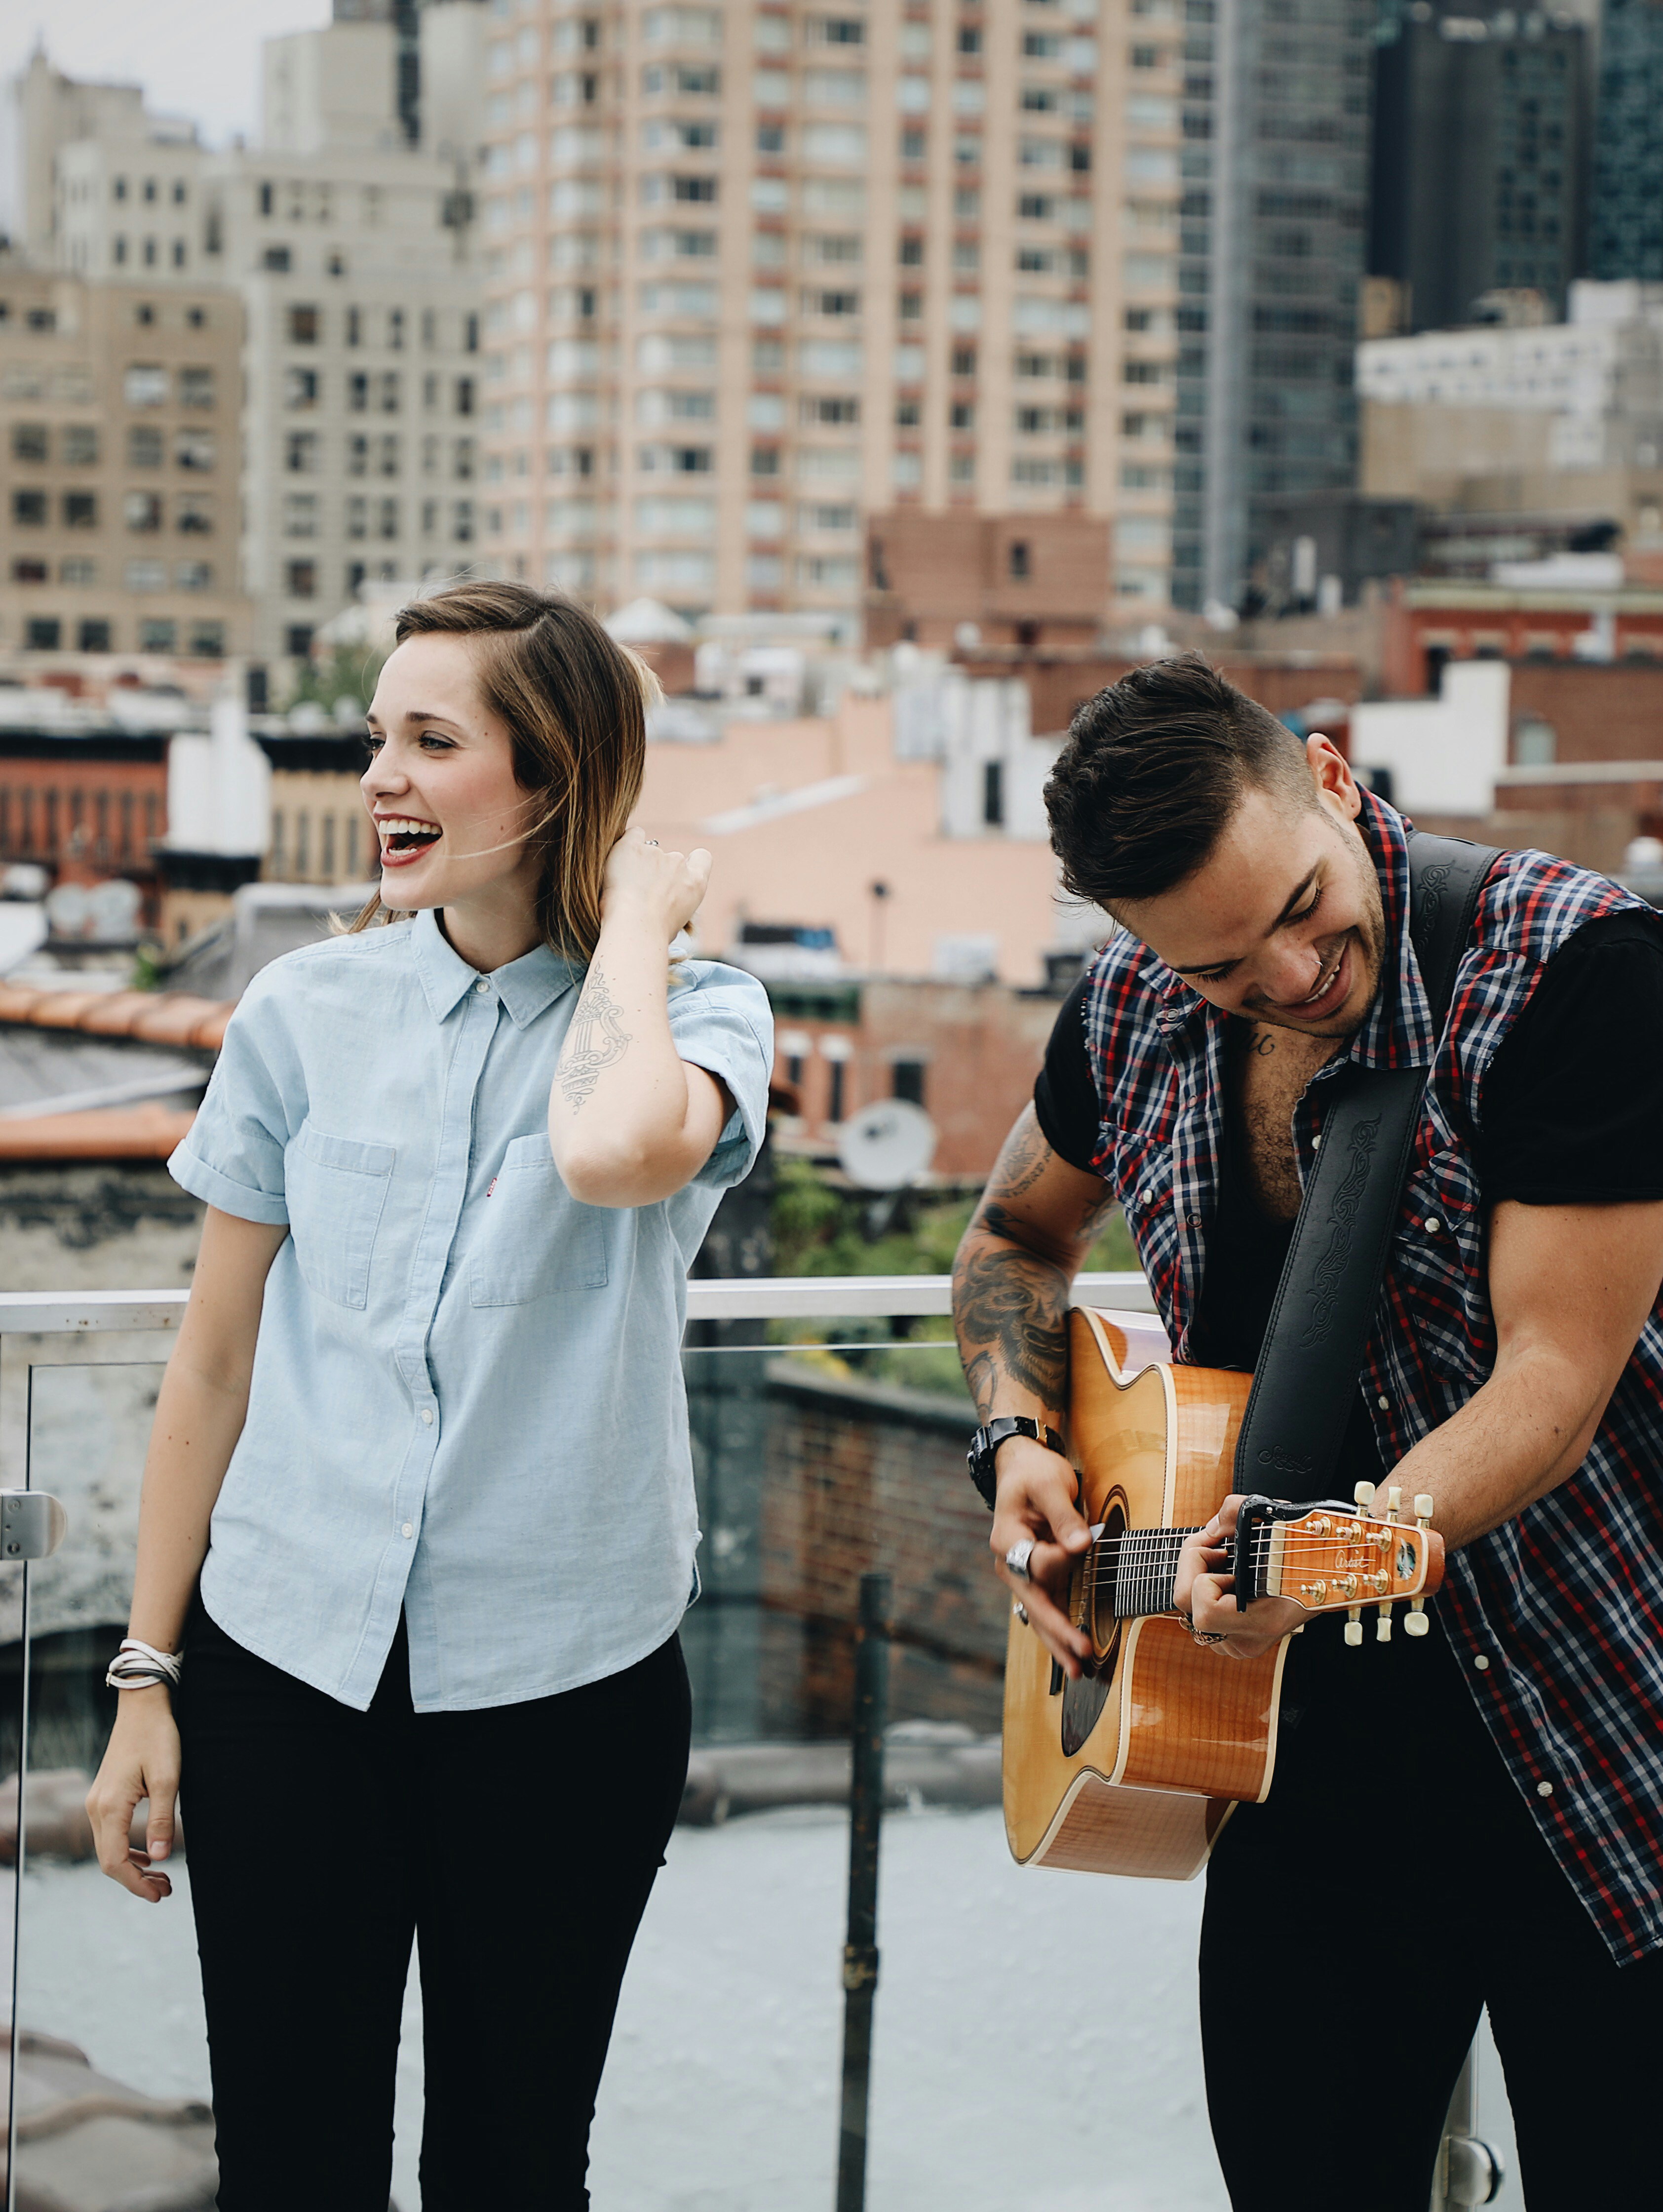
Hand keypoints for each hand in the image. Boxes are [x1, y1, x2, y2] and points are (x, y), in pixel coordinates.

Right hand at [86, 1687, 179, 1902]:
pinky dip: (128, 1850)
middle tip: (166, 1891)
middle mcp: (96, 1808)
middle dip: (136, 1881)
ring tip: (161, 1878)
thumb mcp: (167, 1779)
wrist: (142, 1707)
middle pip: (109, 1860)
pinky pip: (110, 1833)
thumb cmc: (157, 1737)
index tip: (160, 1895)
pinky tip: (147, 1855)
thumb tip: (161, 1858)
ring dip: (133, 1867)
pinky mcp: (103, 1796)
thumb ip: (161, 1820)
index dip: (136, 1884)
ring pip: (109, 1848)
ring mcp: (96, 1802)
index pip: (115, 1861)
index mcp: (110, 1807)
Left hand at [603, 828, 710, 942]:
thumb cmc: (653, 934)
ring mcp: (655, 853)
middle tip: (641, 893)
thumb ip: (676, 903)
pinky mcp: (632, 847)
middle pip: (670, 859)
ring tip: (625, 889)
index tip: (676, 875)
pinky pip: (633, 835)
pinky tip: (618, 862)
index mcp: (696, 882)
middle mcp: (678, 863)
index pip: (702, 858)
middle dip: (657, 871)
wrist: (635, 927)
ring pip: (647, 852)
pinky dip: (627, 845)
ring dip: (638, 865)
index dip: (690, 863)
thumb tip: (664, 902)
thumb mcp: (677, 923)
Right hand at [990, 1435, 1093, 1679]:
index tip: (1082, 1542)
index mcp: (1007, 1539)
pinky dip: (1059, 1629)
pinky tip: (1071, 1651)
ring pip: (1039, 1614)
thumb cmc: (1035, 1473)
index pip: (1037, 1563)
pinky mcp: (1037, 1575)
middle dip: (1058, 1632)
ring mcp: (1022, 1572)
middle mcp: (1010, 1562)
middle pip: (1033, 1603)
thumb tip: (1081, 1547)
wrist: (1022, 1467)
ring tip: (1077, 1670)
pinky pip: (1047, 1607)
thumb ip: (1064, 1516)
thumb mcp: (1050, 1485)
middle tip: (1081, 1657)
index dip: (1062, 1558)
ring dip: (1058, 1641)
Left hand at [1174, 1494, 1306, 1659]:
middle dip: (1194, 1571)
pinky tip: (1228, 1581)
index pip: (1205, 1611)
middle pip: (1188, 1610)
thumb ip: (1234, 1511)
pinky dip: (1206, 1594)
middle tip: (1218, 1552)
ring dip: (1200, 1582)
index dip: (1202, 1574)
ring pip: (1191, 1614)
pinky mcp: (1232, 1642)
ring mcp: (1238, 1645)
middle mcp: (1246, 1641)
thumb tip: (1211, 1529)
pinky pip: (1201, 1618)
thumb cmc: (1304, 1549)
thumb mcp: (1274, 1517)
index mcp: (1260, 1622)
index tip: (1223, 1552)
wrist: (1328, 1576)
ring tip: (1226, 1566)